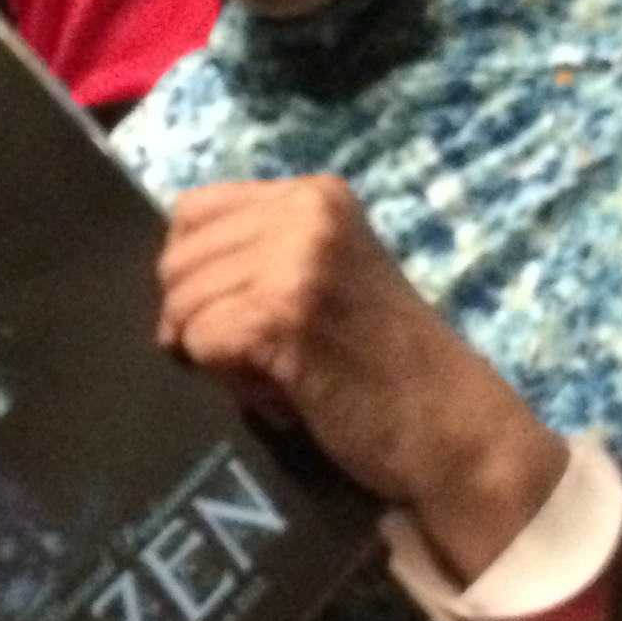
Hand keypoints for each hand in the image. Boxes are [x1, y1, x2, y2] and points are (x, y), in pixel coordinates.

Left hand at [154, 178, 564, 580]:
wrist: (452, 426)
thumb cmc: (386, 364)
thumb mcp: (327, 277)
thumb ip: (261, 256)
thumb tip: (169, 282)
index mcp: (316, 194)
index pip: (194, 211)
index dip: (194, 272)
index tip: (231, 316)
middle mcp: (306, 211)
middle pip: (179, 259)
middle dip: (198, 318)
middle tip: (261, 358)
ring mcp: (297, 259)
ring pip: (184, 304)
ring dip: (214, 354)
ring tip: (279, 375)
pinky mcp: (285, 314)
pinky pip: (201, 342)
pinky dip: (228, 381)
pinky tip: (282, 393)